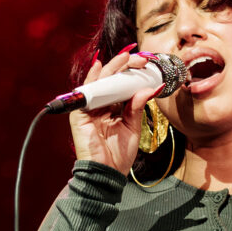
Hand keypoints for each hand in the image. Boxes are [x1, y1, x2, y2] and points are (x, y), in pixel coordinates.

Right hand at [68, 46, 162, 173]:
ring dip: (113, 67)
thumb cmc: (118, 154)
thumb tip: (150, 88)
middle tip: (141, 59)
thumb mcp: (133, 127)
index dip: (132, 73)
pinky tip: (100, 66)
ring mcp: (89, 109)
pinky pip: (85, 91)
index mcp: (113, 108)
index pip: (121, 85)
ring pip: (100, 81)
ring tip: (126, 57)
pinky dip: (92, 77)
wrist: (107, 173)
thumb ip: (137, 106)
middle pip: (111, 79)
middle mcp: (100, 105)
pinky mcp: (80, 114)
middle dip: (125, 66)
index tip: (147, 65)